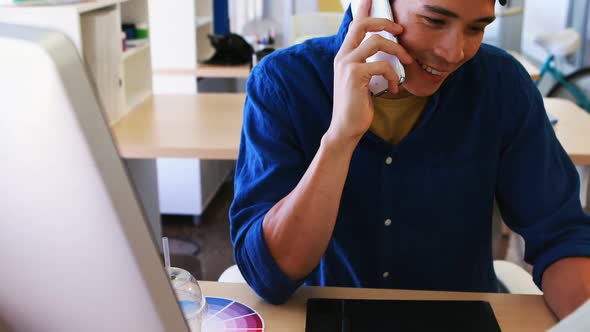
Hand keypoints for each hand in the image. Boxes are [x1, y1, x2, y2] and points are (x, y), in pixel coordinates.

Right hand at [328, 0, 412, 143]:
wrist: (346, 128)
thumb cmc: (357, 106)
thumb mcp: (362, 81)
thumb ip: (368, 64)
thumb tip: (388, 53)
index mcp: (344, 55)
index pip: (354, 24)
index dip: (363, 8)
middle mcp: (343, 56)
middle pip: (363, 24)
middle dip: (385, 21)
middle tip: (400, 29)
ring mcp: (347, 65)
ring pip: (377, 41)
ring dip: (398, 51)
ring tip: (406, 62)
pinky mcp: (355, 75)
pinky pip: (383, 64)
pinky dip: (394, 76)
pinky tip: (393, 88)